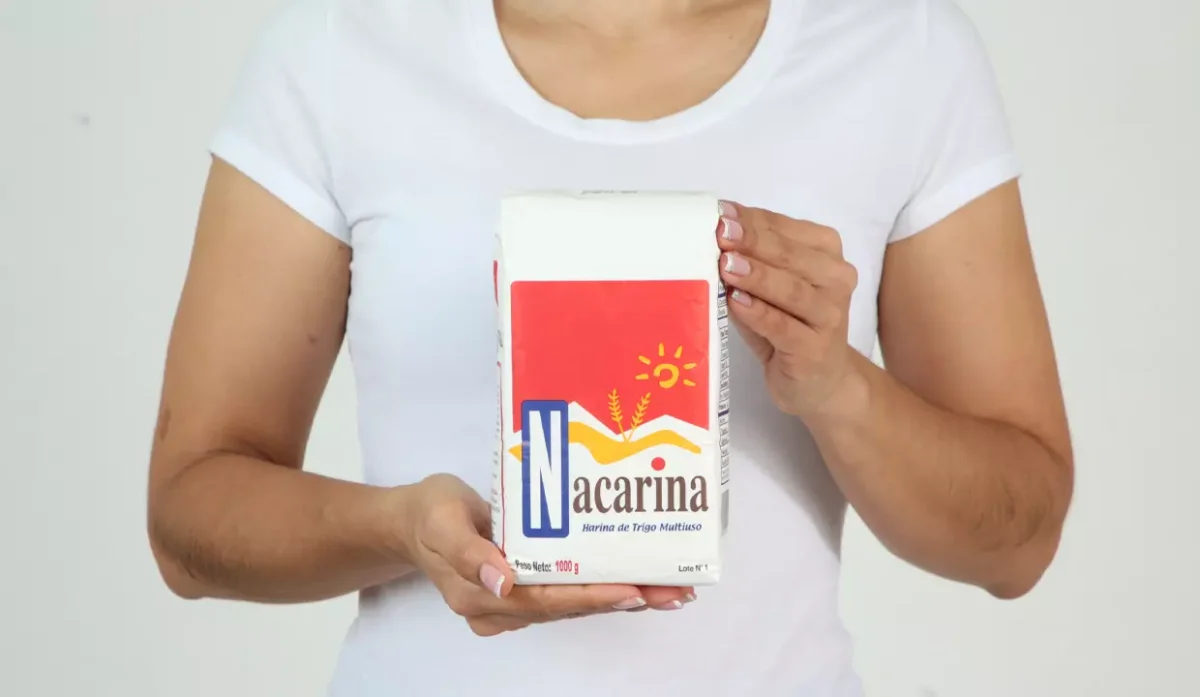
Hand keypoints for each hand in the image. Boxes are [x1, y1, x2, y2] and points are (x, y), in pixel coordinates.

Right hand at [398, 474, 692, 636]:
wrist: (412, 520)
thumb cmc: (429, 513)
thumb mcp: (442, 521)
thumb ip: (468, 552)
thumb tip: (503, 581)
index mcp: (481, 596)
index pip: (547, 600)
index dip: (592, 598)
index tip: (633, 591)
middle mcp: (503, 607)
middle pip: (571, 607)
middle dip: (625, 599)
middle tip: (674, 591)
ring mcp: (515, 601)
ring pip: (576, 603)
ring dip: (624, 596)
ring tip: (671, 589)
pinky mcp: (526, 587)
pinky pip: (570, 591)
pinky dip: (605, 586)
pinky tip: (639, 579)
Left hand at [715, 202, 860, 418]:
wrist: (821, 381)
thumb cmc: (789, 326)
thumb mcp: (769, 288)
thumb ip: (749, 260)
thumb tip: (713, 233)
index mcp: (826, 252)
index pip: (784, 228)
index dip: (751, 219)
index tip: (720, 212)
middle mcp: (836, 278)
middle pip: (790, 255)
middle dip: (753, 241)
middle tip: (721, 233)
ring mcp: (830, 315)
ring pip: (791, 289)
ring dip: (757, 275)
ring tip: (726, 265)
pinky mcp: (816, 349)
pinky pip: (784, 327)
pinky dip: (759, 313)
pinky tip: (737, 302)